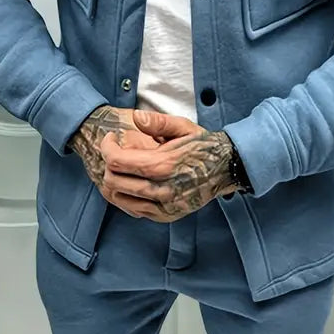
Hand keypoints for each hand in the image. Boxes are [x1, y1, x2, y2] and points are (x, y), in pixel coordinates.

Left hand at [99, 109, 236, 222]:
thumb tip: (136, 118)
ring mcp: (163, 207)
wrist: (226, 169)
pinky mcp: (165, 216)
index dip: (106, 147)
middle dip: (107, 164)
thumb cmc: (203, 146)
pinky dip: (126, 195)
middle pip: (113, 181)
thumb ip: (158, 121)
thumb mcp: (183, 126)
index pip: (116, 161)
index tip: (110, 139)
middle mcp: (162, 190)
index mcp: (163, 165)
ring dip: (114, 181)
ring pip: (118, 198)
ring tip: (121, 167)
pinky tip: (133, 182)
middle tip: (115, 152)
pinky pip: (132, 209)